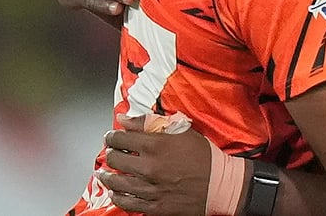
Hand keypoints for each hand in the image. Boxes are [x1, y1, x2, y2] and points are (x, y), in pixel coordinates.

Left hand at [98, 114, 212, 215]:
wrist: (220, 184)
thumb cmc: (203, 155)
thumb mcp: (182, 131)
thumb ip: (150, 123)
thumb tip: (124, 119)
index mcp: (155, 145)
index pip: (120, 138)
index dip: (112, 136)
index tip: (112, 136)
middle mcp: (149, 167)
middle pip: (115, 159)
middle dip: (110, 154)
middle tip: (111, 152)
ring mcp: (150, 189)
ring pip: (116, 183)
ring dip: (107, 176)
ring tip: (105, 174)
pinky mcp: (153, 206)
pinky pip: (126, 203)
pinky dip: (117, 196)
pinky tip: (116, 191)